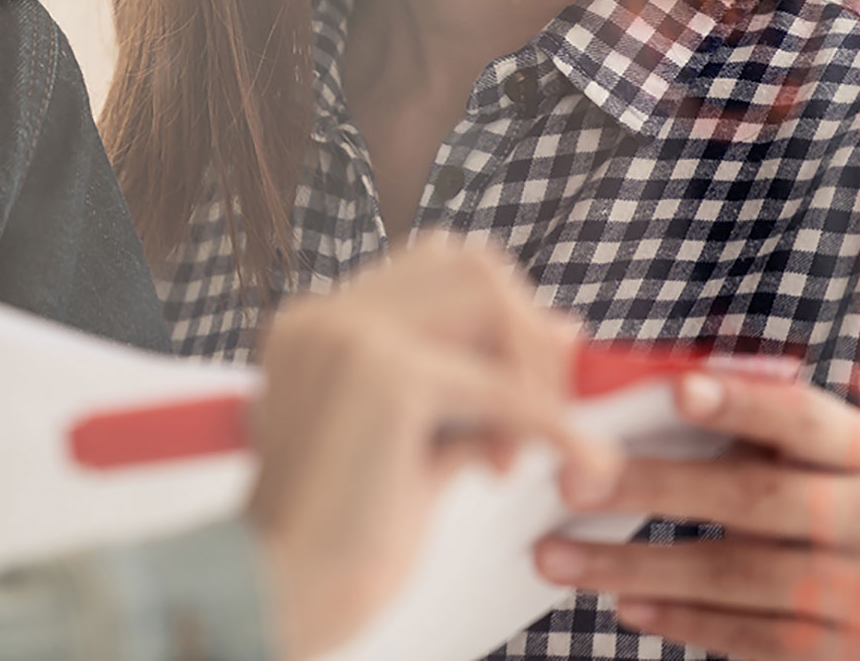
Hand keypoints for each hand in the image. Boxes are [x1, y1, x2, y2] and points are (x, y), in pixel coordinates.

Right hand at [246, 236, 619, 659]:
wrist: (278, 593)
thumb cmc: (336, 541)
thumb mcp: (414, 446)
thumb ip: (468, 390)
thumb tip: (556, 336)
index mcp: (319, 326)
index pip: (435, 270)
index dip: (499, 319)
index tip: (531, 387)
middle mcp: (327, 316)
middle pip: (469, 266)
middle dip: (524, 335)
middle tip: (538, 417)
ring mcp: (351, 336)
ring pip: (490, 304)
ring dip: (531, 375)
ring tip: (510, 456)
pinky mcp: (386, 377)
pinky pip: (504, 389)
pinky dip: (555, 427)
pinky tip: (581, 464)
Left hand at [533, 372, 859, 660]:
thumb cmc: (814, 510)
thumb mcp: (803, 463)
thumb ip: (739, 424)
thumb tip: (625, 386)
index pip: (802, 418)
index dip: (742, 403)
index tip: (675, 391)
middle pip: (752, 497)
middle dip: (652, 486)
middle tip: (572, 478)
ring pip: (731, 573)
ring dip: (632, 564)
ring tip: (555, 555)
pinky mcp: (834, 653)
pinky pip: (741, 632)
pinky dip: (675, 617)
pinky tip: (621, 603)